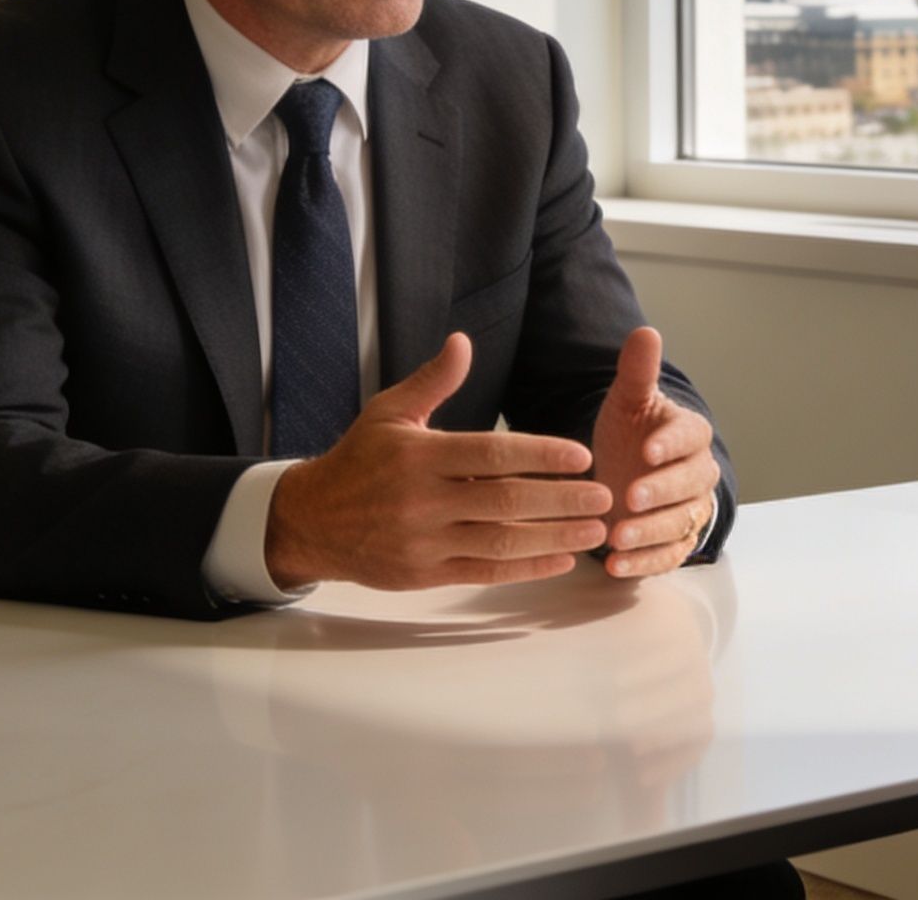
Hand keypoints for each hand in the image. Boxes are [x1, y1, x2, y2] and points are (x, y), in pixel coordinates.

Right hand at [265, 333, 612, 589]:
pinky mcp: (425, 574)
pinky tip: (561, 559)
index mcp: (419, 455)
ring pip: (502, 542)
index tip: (582, 456)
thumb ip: (433, 381)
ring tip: (596, 531)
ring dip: (556, 537)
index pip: (492, 453)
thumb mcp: (388, 412)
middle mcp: (423, 500)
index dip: (542, 455)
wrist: (312, 521)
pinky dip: (528, 568)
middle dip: (562, 500)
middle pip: (506, 500)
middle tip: (605, 496)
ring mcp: (424, 541)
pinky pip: (486, 573)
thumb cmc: (357, 461)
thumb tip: (462, 342)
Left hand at [590, 328, 722, 579]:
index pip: (691, 438)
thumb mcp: (626, 402)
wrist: (625, 473)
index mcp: (689, 435)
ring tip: (616, 538)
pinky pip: (667, 555)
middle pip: (688, 485)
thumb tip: (646, 331)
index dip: (672, 445)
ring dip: (649, 533)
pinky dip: (643, 562)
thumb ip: (637, 372)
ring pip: (678, 523)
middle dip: (661, 493)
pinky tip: (614, 565)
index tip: (647, 450)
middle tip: (630, 498)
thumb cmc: (630, 433)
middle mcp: (696, 474)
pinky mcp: (675, 543)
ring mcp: (688, 511)